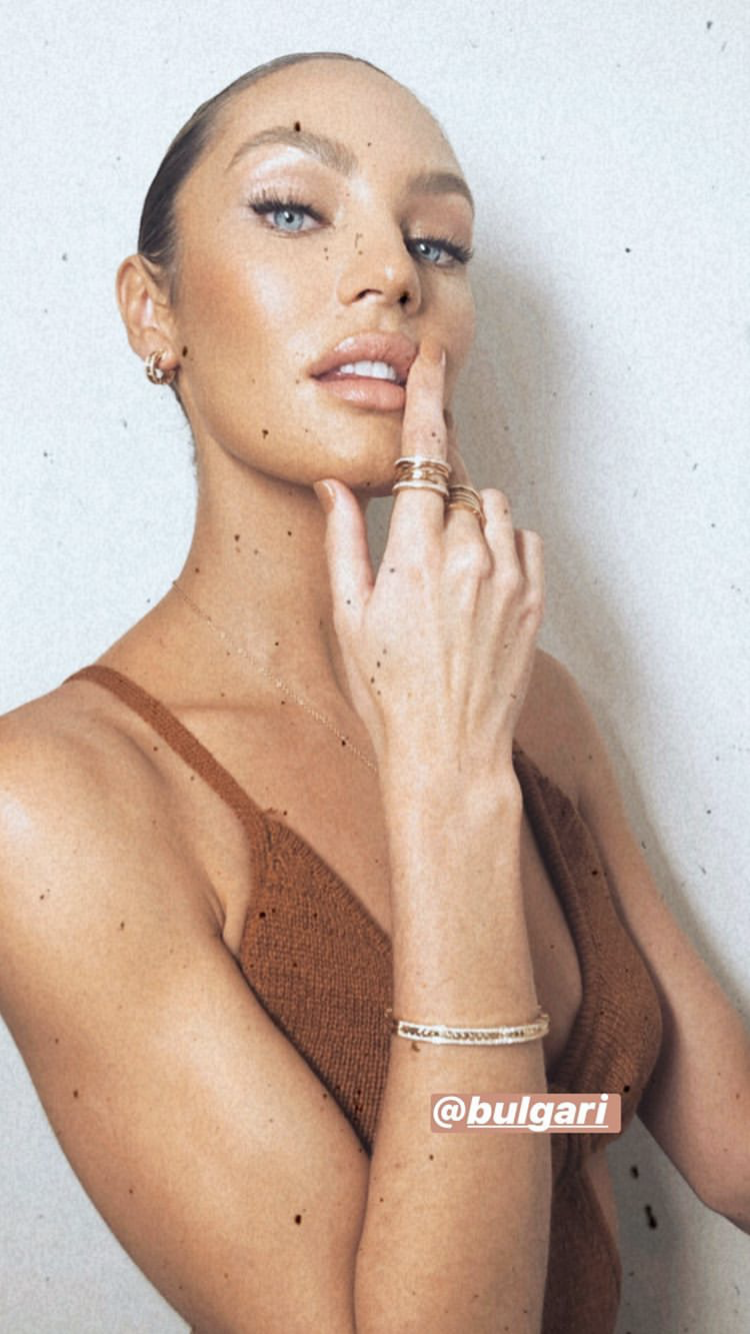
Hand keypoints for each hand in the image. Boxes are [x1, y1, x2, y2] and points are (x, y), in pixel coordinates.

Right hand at [313, 335, 544, 780]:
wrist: (448, 752)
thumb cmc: (388, 692)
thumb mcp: (348, 616)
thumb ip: (342, 541)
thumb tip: (334, 485)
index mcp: (414, 556)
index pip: (423, 455)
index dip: (427, 401)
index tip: (433, 361)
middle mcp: (468, 557)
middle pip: (456, 483)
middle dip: (432, 497)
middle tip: (413, 548)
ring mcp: (508, 578)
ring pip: (491, 507)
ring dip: (467, 520)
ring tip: (444, 575)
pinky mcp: (534, 600)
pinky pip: (523, 538)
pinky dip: (501, 544)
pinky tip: (476, 583)